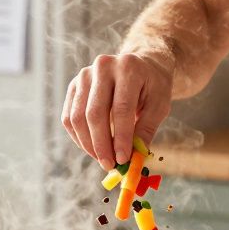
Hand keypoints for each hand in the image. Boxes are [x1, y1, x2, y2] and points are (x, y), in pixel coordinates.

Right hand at [61, 52, 172, 169]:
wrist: (141, 65)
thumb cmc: (153, 86)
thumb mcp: (159, 105)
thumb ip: (146, 130)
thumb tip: (133, 159)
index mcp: (128, 68)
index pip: (121, 108)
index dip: (121, 137)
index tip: (123, 159)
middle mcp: (103, 66)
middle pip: (94, 113)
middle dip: (101, 144)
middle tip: (109, 164)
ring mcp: (85, 75)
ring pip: (78, 117)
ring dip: (88, 144)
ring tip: (102, 159)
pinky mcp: (74, 85)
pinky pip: (69, 117)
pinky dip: (78, 137)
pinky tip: (92, 148)